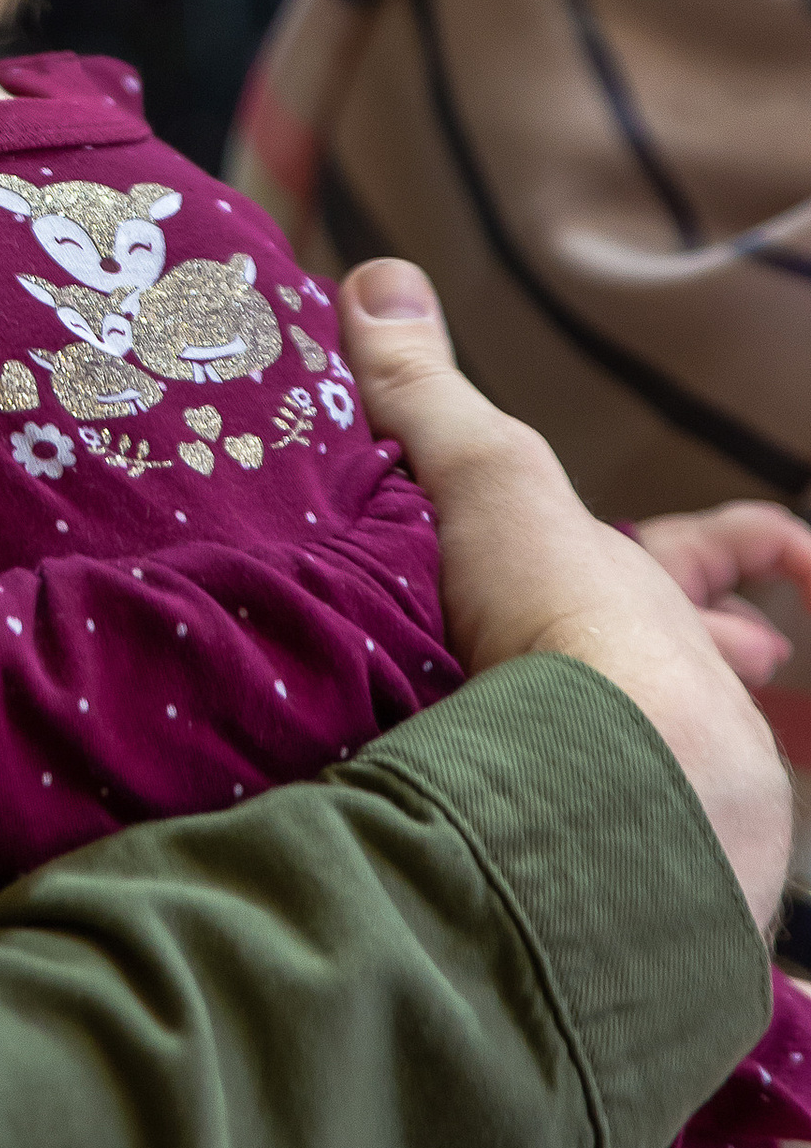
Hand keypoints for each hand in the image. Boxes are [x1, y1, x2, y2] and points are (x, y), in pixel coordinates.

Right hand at [337, 265, 793, 936]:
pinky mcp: (633, 872)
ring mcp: (663, 781)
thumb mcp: (484, 480)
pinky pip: (650, 858)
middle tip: (752, 653)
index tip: (795, 549)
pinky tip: (591, 866)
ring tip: (627, 765)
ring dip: (669, 756)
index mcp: (635, 594)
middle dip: (720, 654)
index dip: (745, 547)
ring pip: (690, 758)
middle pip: (710, 662)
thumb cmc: (563, 621)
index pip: (708, 555)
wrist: (607, 790)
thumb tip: (377, 274)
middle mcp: (667, 682)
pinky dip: (622, 853)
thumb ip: (424, 393)